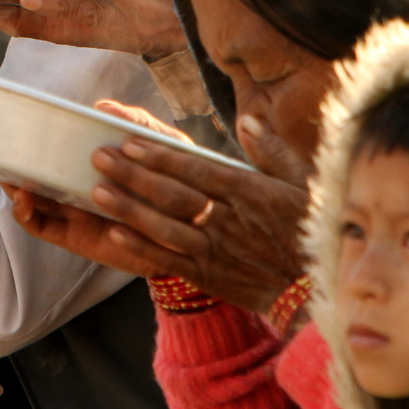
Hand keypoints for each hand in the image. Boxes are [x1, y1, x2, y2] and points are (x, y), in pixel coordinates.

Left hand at [10, 109, 311, 311]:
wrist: (310, 289)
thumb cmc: (306, 229)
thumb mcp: (299, 182)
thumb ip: (270, 150)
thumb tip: (249, 118)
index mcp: (247, 191)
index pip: (195, 169)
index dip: (160, 156)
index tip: (130, 141)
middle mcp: (226, 219)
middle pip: (172, 194)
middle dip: (133, 175)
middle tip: (99, 157)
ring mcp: (214, 249)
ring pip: (164, 226)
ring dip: (129, 209)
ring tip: (97, 191)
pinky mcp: (207, 275)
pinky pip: (168, 259)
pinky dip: (140, 246)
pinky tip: (114, 233)